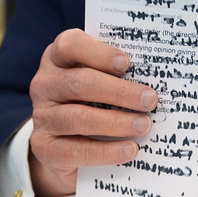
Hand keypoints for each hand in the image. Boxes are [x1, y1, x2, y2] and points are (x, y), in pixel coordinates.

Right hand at [28, 29, 157, 196]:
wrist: (66, 147)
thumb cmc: (93, 103)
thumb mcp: (102, 83)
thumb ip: (119, 76)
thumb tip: (156, 80)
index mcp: (59, 58)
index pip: (70, 45)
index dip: (98, 52)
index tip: (126, 64)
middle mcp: (45, 84)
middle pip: (80, 83)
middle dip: (119, 91)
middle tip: (149, 100)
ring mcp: (42, 117)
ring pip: (78, 117)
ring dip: (116, 122)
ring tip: (144, 126)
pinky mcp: (45, 148)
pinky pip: (76, 150)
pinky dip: (106, 151)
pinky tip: (129, 150)